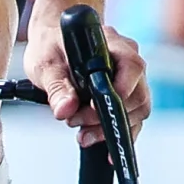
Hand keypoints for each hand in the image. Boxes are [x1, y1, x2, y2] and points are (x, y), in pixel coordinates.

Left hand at [26, 12, 147, 144]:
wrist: (52, 42)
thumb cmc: (51, 45)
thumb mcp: (45, 64)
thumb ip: (56, 87)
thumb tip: (65, 109)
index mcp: (112, 43)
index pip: (132, 67)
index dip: (119, 92)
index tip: (93, 108)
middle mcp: (127, 59)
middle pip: (137, 95)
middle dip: (108, 116)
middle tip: (76, 122)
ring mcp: (130, 78)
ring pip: (138, 110)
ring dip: (110, 127)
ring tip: (82, 133)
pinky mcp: (126, 94)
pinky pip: (133, 118)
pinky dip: (117, 132)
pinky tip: (99, 141)